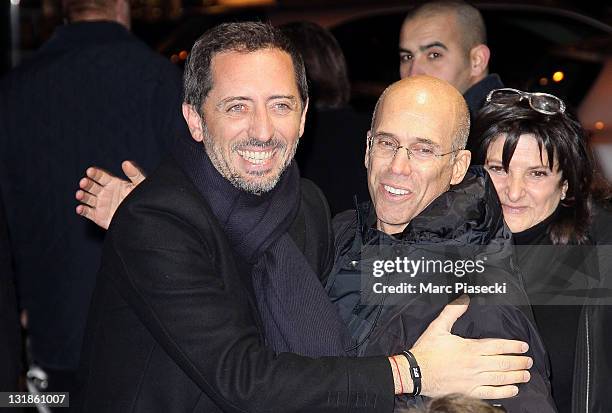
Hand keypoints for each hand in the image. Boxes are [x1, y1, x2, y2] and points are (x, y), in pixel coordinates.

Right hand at [75, 160, 145, 229]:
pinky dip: (82, 210)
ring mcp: (100, 204)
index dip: (94, 174)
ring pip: (87, 198)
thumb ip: (134, 174)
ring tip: (79, 194)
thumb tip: (126, 163)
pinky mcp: (98, 216)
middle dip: (86, 184)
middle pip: (92, 186)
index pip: (100, 176)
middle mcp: (104, 193)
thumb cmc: (140, 200)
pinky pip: (87, 212)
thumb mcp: (139, 185)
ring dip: (82, 196)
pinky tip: (80, 208)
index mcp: (113, 183)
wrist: (141, 218)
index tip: (89, 171)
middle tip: (83, 182)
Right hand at [410, 295, 531, 398]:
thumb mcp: (437, 327)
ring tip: (526, 374)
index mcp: (470, 348)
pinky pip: (491, 393)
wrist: (415, 372)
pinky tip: (513, 390)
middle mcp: (475, 364)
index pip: (498, 346)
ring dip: (516, 376)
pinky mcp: (469, 391)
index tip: (523, 346)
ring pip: (501, 378)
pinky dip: (504, 392)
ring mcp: (473, 379)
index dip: (513, 346)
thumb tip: (463, 299)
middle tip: (529, 361)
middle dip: (519, 362)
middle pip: (504, 362)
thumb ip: (452, 312)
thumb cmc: (426, 351)